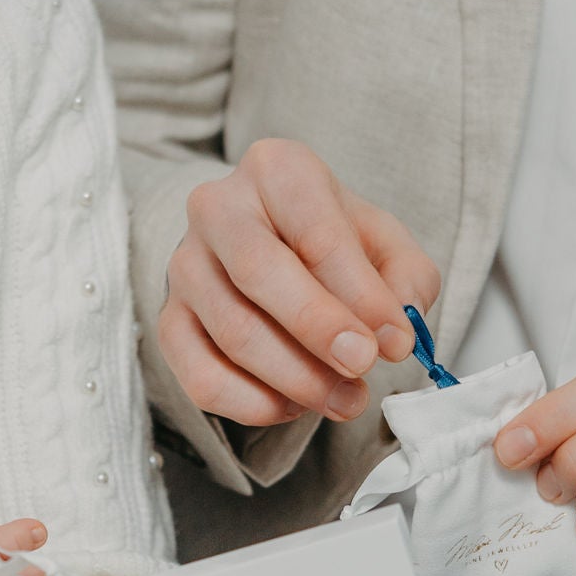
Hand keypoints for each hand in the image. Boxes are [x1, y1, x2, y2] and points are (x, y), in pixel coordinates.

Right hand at [160, 139, 440, 426]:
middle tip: (362, 367)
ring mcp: (186, 264)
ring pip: (233, 331)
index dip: (360, 292)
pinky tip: (294, 405)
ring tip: (346, 398)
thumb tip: (397, 329)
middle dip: (317, 328)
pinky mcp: (169, 320)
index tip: (396, 341)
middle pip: (259, 271)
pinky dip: (252, 404)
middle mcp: (219, 207)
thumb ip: (406, 278)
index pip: (315, 230)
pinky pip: (198, 376)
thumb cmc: (331, 242)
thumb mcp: (384, 242)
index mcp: (277, 170)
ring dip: (297, 378)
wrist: (272, 245)